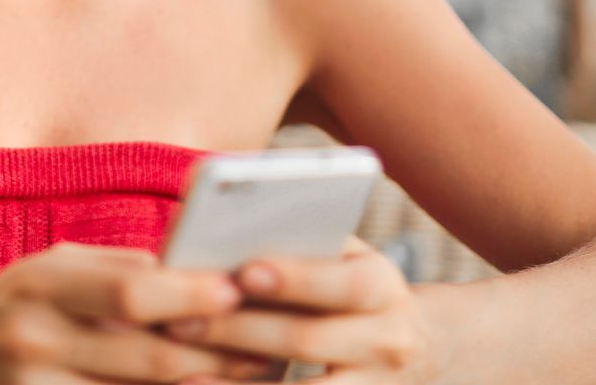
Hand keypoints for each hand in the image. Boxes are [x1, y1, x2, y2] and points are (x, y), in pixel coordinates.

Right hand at [0, 243, 274, 384]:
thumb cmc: (12, 306)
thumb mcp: (50, 271)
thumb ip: (115, 271)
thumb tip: (195, 270)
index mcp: (41, 284)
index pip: (128, 291)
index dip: (188, 294)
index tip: (237, 291)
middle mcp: (33, 341)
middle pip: (144, 357)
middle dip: (213, 355)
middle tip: (268, 350)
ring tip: (249, 382)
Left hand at [166, 239, 430, 384]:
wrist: (415, 348)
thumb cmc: (353, 286)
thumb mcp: (346, 258)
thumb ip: (304, 243)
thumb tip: (230, 227)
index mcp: (384, 287)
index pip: (346, 283)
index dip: (296, 279)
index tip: (244, 271)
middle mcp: (386, 342)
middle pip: (308, 339)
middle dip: (240, 329)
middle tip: (180, 321)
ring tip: (183, 374)